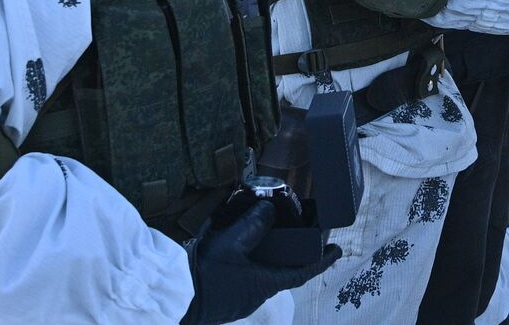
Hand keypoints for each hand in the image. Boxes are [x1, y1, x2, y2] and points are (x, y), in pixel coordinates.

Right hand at [182, 199, 341, 324]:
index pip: (302, 272)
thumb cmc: (203, 274)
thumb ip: (253, 224)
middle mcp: (255, 295)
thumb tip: (270, 209)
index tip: (337, 250)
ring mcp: (239, 300)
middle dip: (294, 257)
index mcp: (264, 284)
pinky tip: (243, 252)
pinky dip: (252, 265)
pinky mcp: (225, 300)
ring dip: (271, 260)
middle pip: (283, 274)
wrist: (171, 298)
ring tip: (272, 239)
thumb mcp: (230, 243)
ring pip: (263, 276)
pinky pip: (245, 280)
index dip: (321, 261)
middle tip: (302, 237)